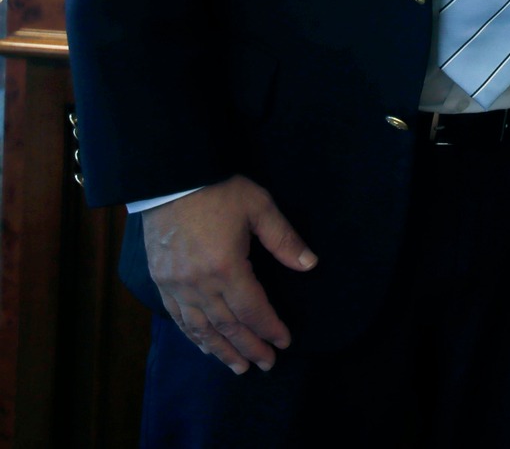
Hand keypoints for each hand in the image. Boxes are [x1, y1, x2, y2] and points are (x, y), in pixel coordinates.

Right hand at [138, 175, 317, 373]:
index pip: (252, 309)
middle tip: (266, 365)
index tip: (284, 343)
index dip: (269, 329)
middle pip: (228, 326)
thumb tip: (310, 264)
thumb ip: (284, 239)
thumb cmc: (219, 190)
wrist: (170, 179)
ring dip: (221, 350)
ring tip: (238, 367)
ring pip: (201, 328)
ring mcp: (176, 285)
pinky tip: (205, 346)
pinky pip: (178, 318)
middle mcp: (199, 284)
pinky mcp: (161, 281)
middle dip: (249, 347)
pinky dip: (194, 336)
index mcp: (227, 267)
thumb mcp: (260, 207)